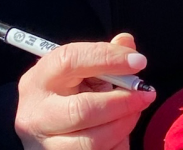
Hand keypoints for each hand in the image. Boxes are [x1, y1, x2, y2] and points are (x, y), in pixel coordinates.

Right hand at [15, 32, 155, 149]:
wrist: (45, 127)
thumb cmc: (67, 92)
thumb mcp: (80, 69)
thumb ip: (103, 54)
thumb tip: (127, 43)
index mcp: (40, 78)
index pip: (71, 60)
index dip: (107, 58)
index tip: (138, 62)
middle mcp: (36, 113)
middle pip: (81, 110)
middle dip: (122, 102)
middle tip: (146, 94)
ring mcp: (45, 144)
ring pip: (91, 141)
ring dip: (123, 125)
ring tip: (135, 111)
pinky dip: (117, 143)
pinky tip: (121, 131)